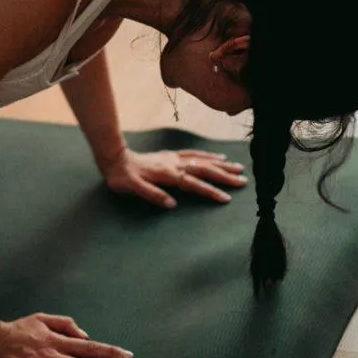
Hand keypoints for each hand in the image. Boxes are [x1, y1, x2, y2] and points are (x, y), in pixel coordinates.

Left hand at [100, 147, 247, 208]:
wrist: (114, 158)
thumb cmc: (122, 177)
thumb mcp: (132, 188)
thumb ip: (152, 195)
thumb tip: (172, 204)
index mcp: (167, 175)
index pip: (194, 184)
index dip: (210, 191)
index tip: (226, 198)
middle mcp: (174, 164)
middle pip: (204, 170)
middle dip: (225, 176)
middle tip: (243, 181)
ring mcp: (173, 158)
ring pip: (202, 161)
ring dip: (221, 165)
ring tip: (238, 168)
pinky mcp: (171, 155)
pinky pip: (194, 154)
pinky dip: (208, 156)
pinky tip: (217, 157)